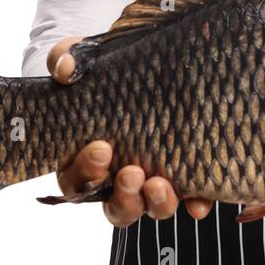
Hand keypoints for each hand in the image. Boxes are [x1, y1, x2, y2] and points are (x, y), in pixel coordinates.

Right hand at [48, 35, 211, 224]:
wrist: (154, 60)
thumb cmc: (110, 66)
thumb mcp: (87, 56)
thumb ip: (67, 58)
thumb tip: (65, 69)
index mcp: (86, 158)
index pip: (77, 180)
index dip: (85, 172)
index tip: (100, 148)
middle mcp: (119, 177)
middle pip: (115, 206)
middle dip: (123, 195)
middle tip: (131, 172)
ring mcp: (153, 179)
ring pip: (150, 208)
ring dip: (155, 203)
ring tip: (159, 184)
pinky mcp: (185, 175)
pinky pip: (190, 200)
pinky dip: (195, 203)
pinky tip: (199, 202)